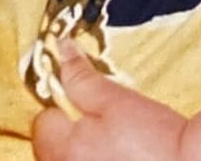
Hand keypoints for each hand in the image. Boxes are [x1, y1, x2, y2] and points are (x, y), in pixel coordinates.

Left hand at [31, 40, 189, 160]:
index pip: (43, 123)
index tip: (83, 101)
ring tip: (120, 144)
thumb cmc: (157, 138)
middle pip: (54, 149)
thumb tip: (63, 50)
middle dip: (73, 133)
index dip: (62, 107)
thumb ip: (82, 77)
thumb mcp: (117, 99)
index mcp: (65, 148)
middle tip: (105, 122)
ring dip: (88, 152)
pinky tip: (128, 159)